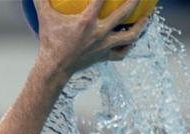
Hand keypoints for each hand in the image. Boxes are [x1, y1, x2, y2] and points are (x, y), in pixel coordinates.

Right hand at [33, 0, 150, 79]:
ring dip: (141, 25)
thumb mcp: (44, 18)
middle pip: (124, 13)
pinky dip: (129, 46)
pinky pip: (122, 52)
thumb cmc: (48, 42)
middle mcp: (99, 33)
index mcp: (86, 22)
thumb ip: (41, 0)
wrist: (53, 69)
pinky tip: (133, 38)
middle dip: (134, 0)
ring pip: (130, 35)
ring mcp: (104, 46)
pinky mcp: (104, 57)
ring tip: (148, 16)